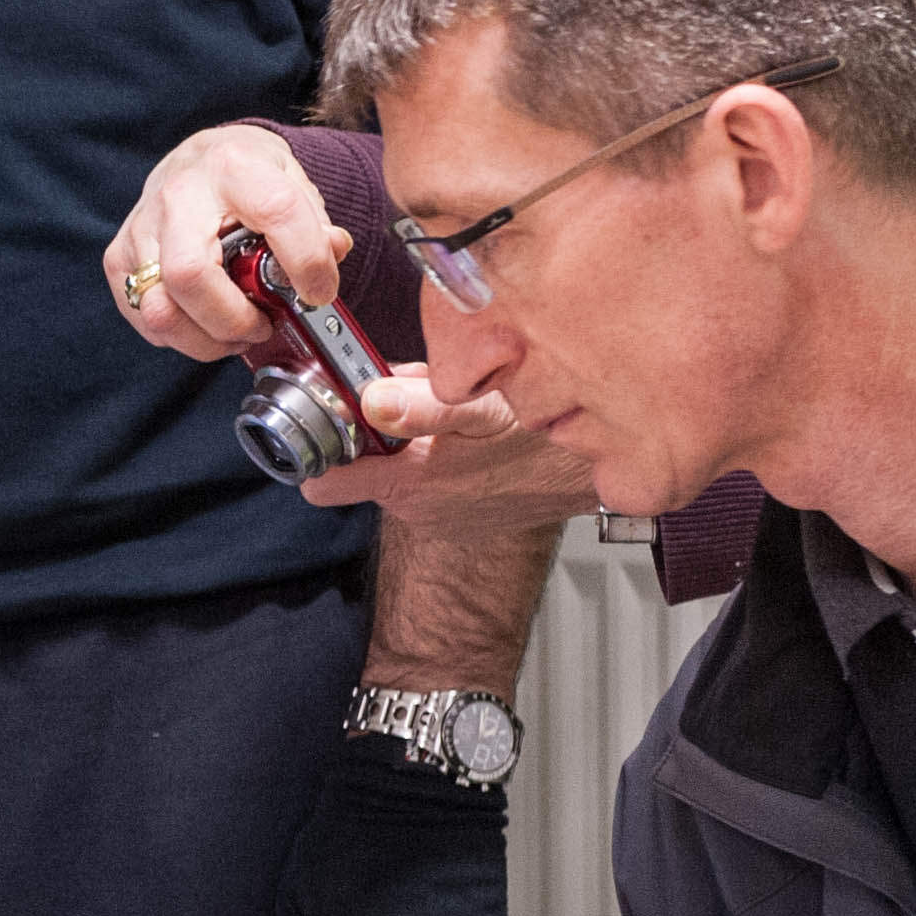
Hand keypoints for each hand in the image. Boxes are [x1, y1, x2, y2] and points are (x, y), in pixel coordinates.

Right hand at [107, 124, 340, 362]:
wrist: (201, 160)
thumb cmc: (249, 178)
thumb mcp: (294, 185)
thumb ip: (316, 224)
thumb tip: (333, 253)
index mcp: (235, 166)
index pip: (276, 212)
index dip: (306, 262)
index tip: (319, 292)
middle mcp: (179, 193)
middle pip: (190, 275)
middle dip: (233, 319)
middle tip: (263, 325)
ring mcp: (142, 226)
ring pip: (160, 308)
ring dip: (205, 338)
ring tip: (236, 333)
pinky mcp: (118, 256)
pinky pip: (143, 316)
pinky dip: (179, 335)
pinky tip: (206, 323)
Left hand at [299, 369, 602, 534]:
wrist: (600, 475)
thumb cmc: (548, 439)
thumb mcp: (487, 407)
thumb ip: (424, 406)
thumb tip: (368, 400)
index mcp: (411, 483)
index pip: (322, 483)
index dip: (316, 448)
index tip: (325, 416)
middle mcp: (416, 510)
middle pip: (360, 469)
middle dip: (370, 432)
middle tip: (400, 395)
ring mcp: (438, 520)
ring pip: (394, 472)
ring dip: (405, 442)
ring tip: (446, 415)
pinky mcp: (459, 520)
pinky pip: (425, 484)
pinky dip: (433, 460)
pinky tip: (465, 438)